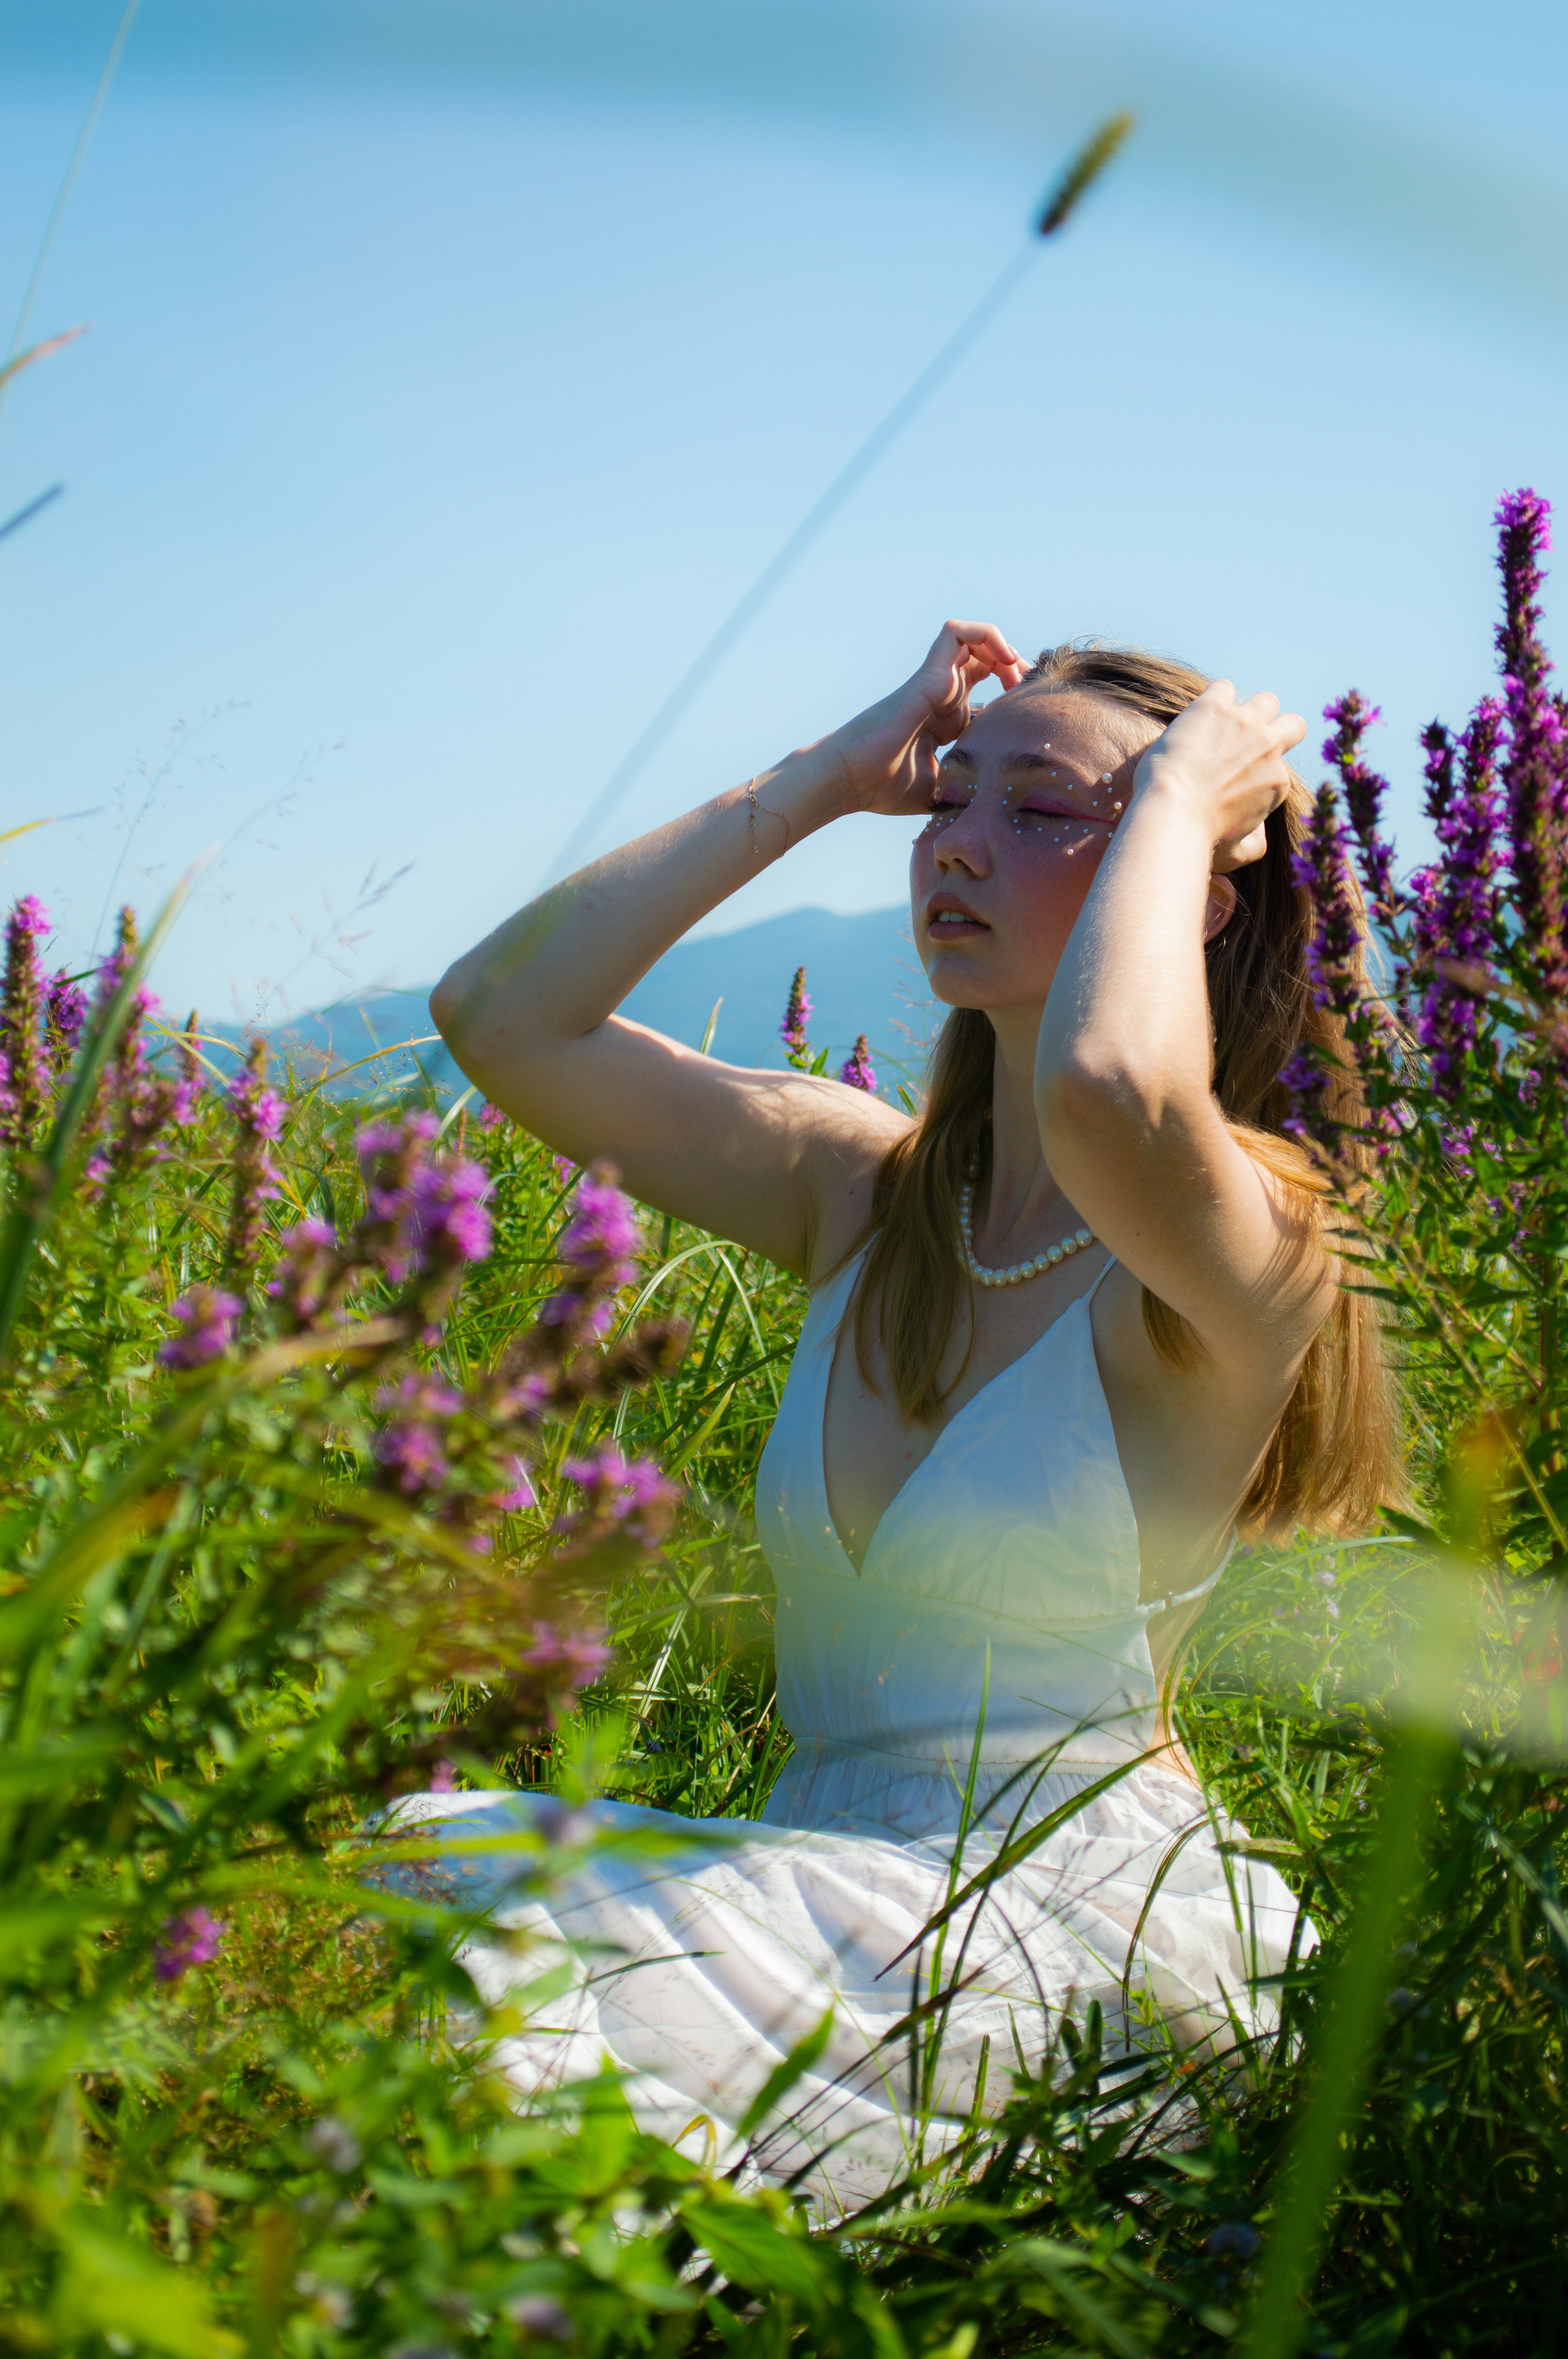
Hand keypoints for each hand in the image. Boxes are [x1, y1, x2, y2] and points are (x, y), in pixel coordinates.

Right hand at [809, 621, 1027, 817]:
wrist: (849, 779)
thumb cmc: (883, 788)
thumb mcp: (939, 790)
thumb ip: (963, 788)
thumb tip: (992, 808)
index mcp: (944, 718)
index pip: (984, 689)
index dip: (1010, 692)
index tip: (1029, 711)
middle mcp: (940, 695)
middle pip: (984, 660)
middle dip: (1013, 667)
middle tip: (1027, 690)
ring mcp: (933, 682)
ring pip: (973, 640)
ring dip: (1001, 647)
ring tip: (1016, 671)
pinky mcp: (927, 674)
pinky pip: (956, 633)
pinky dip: (984, 635)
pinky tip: (1003, 659)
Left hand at [1133, 680, 1304, 869]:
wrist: (1171, 814)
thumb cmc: (1200, 840)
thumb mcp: (1239, 854)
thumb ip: (1257, 843)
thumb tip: (1260, 830)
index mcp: (1277, 782)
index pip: (1279, 767)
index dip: (1259, 770)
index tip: (1233, 779)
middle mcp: (1268, 748)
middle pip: (1292, 725)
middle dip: (1274, 730)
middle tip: (1244, 744)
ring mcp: (1244, 723)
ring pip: (1266, 701)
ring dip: (1248, 710)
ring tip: (1221, 725)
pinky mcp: (1214, 706)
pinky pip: (1225, 687)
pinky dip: (1215, 698)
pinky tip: (1197, 716)